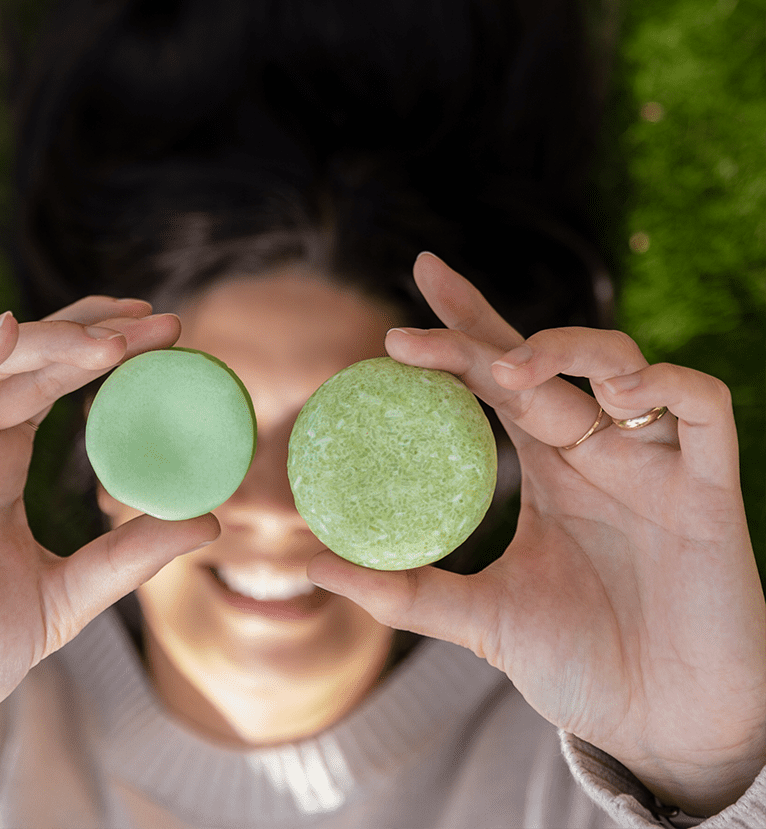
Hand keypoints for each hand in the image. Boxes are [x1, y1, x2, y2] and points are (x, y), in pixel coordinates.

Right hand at [0, 299, 218, 788]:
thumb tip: (210, 521)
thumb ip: (125, 559)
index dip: (111, 353)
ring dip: (49, 344)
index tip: (173, 336)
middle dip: (96, 334)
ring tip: (112, 337)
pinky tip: (7, 334)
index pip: (59, 385)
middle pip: (33, 363)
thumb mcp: (60, 602)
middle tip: (161, 322)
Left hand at [307, 253, 765, 817]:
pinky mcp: (710, 485)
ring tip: (512, 371)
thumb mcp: (483, 621)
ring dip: (565, 347)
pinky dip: (666, 382)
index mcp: (551, 465)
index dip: (462, 324)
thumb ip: (406, 591)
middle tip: (421, 309)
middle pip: (543, 356)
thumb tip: (311, 562)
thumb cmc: (584, 667)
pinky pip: (702, 404)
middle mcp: (599, 448)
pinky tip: (620, 392)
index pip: (498, 373)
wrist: (667, 728)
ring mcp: (655, 461)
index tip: (408, 292)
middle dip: (484, 323)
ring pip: (619, 359)